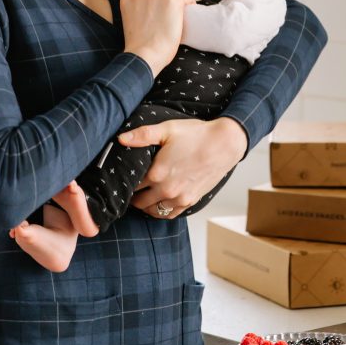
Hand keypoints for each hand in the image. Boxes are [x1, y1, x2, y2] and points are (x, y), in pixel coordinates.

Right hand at [120, 0, 193, 75]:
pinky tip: (189, 13)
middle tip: (174, 9)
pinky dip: (191, 4)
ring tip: (181, 13)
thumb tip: (158, 4)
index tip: (163, 2)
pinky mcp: (172, 1)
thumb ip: (140, 6)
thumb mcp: (131, 18)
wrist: (143, 55)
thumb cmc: (139, 45)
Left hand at [123, 117, 247, 216]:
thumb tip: (121, 139)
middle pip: (139, 202)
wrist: (225, 144)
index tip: (122, 179)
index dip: (125, 182)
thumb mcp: (167, 129)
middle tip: (129, 190)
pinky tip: (157, 204)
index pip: (131, 185)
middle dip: (132, 196)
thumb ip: (142, 135)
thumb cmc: (197, 135)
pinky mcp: (191, 201)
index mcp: (157, 173)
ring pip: (153, 211)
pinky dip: (160, 211)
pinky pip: (169, 214)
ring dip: (145, 206)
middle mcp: (166, 189)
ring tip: (141, 197)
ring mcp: (179, 198)